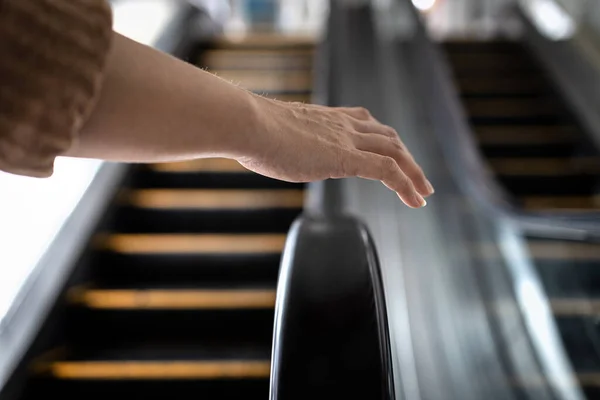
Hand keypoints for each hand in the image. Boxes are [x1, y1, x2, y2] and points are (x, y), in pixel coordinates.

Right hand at [236, 96, 433, 207]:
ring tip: (423, 192)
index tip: (392, 156)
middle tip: (418, 179)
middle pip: (389, 138)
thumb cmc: (253, 132)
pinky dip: (406, 184)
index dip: (384, 142)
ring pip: (395, 152)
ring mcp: (346, 140)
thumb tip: (283, 155)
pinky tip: (414, 200)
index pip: (368, 125)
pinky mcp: (345, 157)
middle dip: (407, 158)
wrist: (249, 125)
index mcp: (329, 119)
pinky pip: (386, 170)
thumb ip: (290, 146)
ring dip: (414, 173)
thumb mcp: (277, 137)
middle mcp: (343, 125)